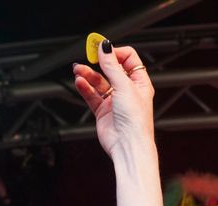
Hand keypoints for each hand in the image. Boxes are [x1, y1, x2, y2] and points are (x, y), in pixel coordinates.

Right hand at [72, 41, 154, 163]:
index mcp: (140, 83)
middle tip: (88, 55)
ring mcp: (115, 101)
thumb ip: (112, 66)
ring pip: (98, 82)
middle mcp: (127, 91)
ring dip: (88, 74)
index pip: (128, 59)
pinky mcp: (103, 111)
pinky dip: (85, 87)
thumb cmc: (135, 121)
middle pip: (111, 69)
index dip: (115, 52)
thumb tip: (105, 47)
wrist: (127, 145)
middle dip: (99, 62)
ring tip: (78, 69)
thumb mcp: (124, 86)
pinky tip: (80, 81)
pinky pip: (91, 95)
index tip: (102, 49)